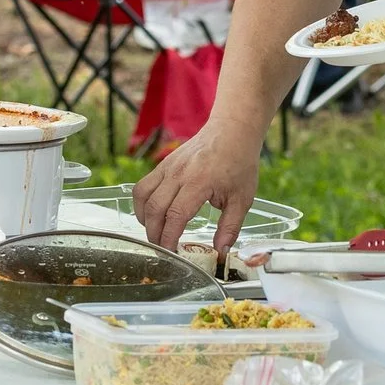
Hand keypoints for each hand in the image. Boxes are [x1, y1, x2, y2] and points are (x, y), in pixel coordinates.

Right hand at [134, 125, 261, 249]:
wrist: (232, 130)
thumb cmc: (239, 163)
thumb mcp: (242, 199)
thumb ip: (230, 227)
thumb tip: (220, 252)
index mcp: (199, 182)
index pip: (175, 216)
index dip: (169, 238)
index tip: (171, 254)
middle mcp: (179, 173)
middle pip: (154, 209)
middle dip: (155, 234)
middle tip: (163, 250)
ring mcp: (168, 167)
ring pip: (142, 196)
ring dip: (144, 219)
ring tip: (155, 233)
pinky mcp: (163, 164)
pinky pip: (143, 186)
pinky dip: (142, 204)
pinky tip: (152, 215)